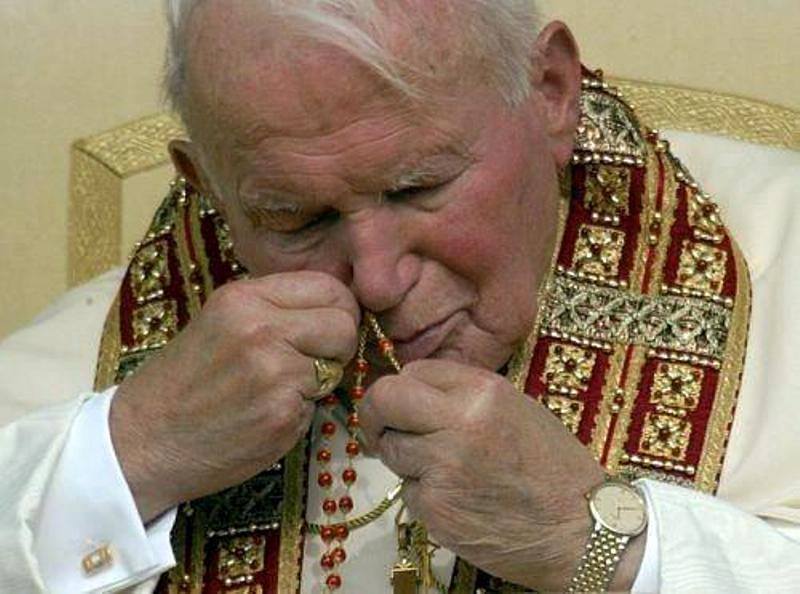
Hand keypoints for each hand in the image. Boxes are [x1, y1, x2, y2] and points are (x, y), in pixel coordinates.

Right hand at [110, 272, 359, 522]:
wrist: (143, 439)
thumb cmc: (184, 380)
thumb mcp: (222, 321)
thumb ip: (275, 309)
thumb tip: (336, 306)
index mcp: (244, 298)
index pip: (329, 287)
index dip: (338, 310)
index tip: (327, 329)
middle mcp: (261, 328)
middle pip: (344, 323)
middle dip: (338, 345)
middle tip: (313, 362)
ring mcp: (274, 372)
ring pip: (337, 365)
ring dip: (319, 380)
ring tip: (279, 389)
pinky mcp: (282, 414)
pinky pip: (319, 404)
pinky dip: (300, 412)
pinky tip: (265, 415)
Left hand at [360, 359, 614, 590]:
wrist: (581, 529)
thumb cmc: (552, 467)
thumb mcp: (515, 409)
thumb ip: (463, 396)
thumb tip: (416, 394)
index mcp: (481, 391)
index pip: (412, 371)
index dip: (403, 389)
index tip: (403, 408)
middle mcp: (458, 421)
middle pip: (383, 400)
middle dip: (375, 415)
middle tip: (383, 431)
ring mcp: (442, 466)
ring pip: (390, 449)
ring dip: (404, 460)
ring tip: (442, 472)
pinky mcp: (435, 508)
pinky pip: (407, 492)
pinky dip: (423, 496)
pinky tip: (456, 500)